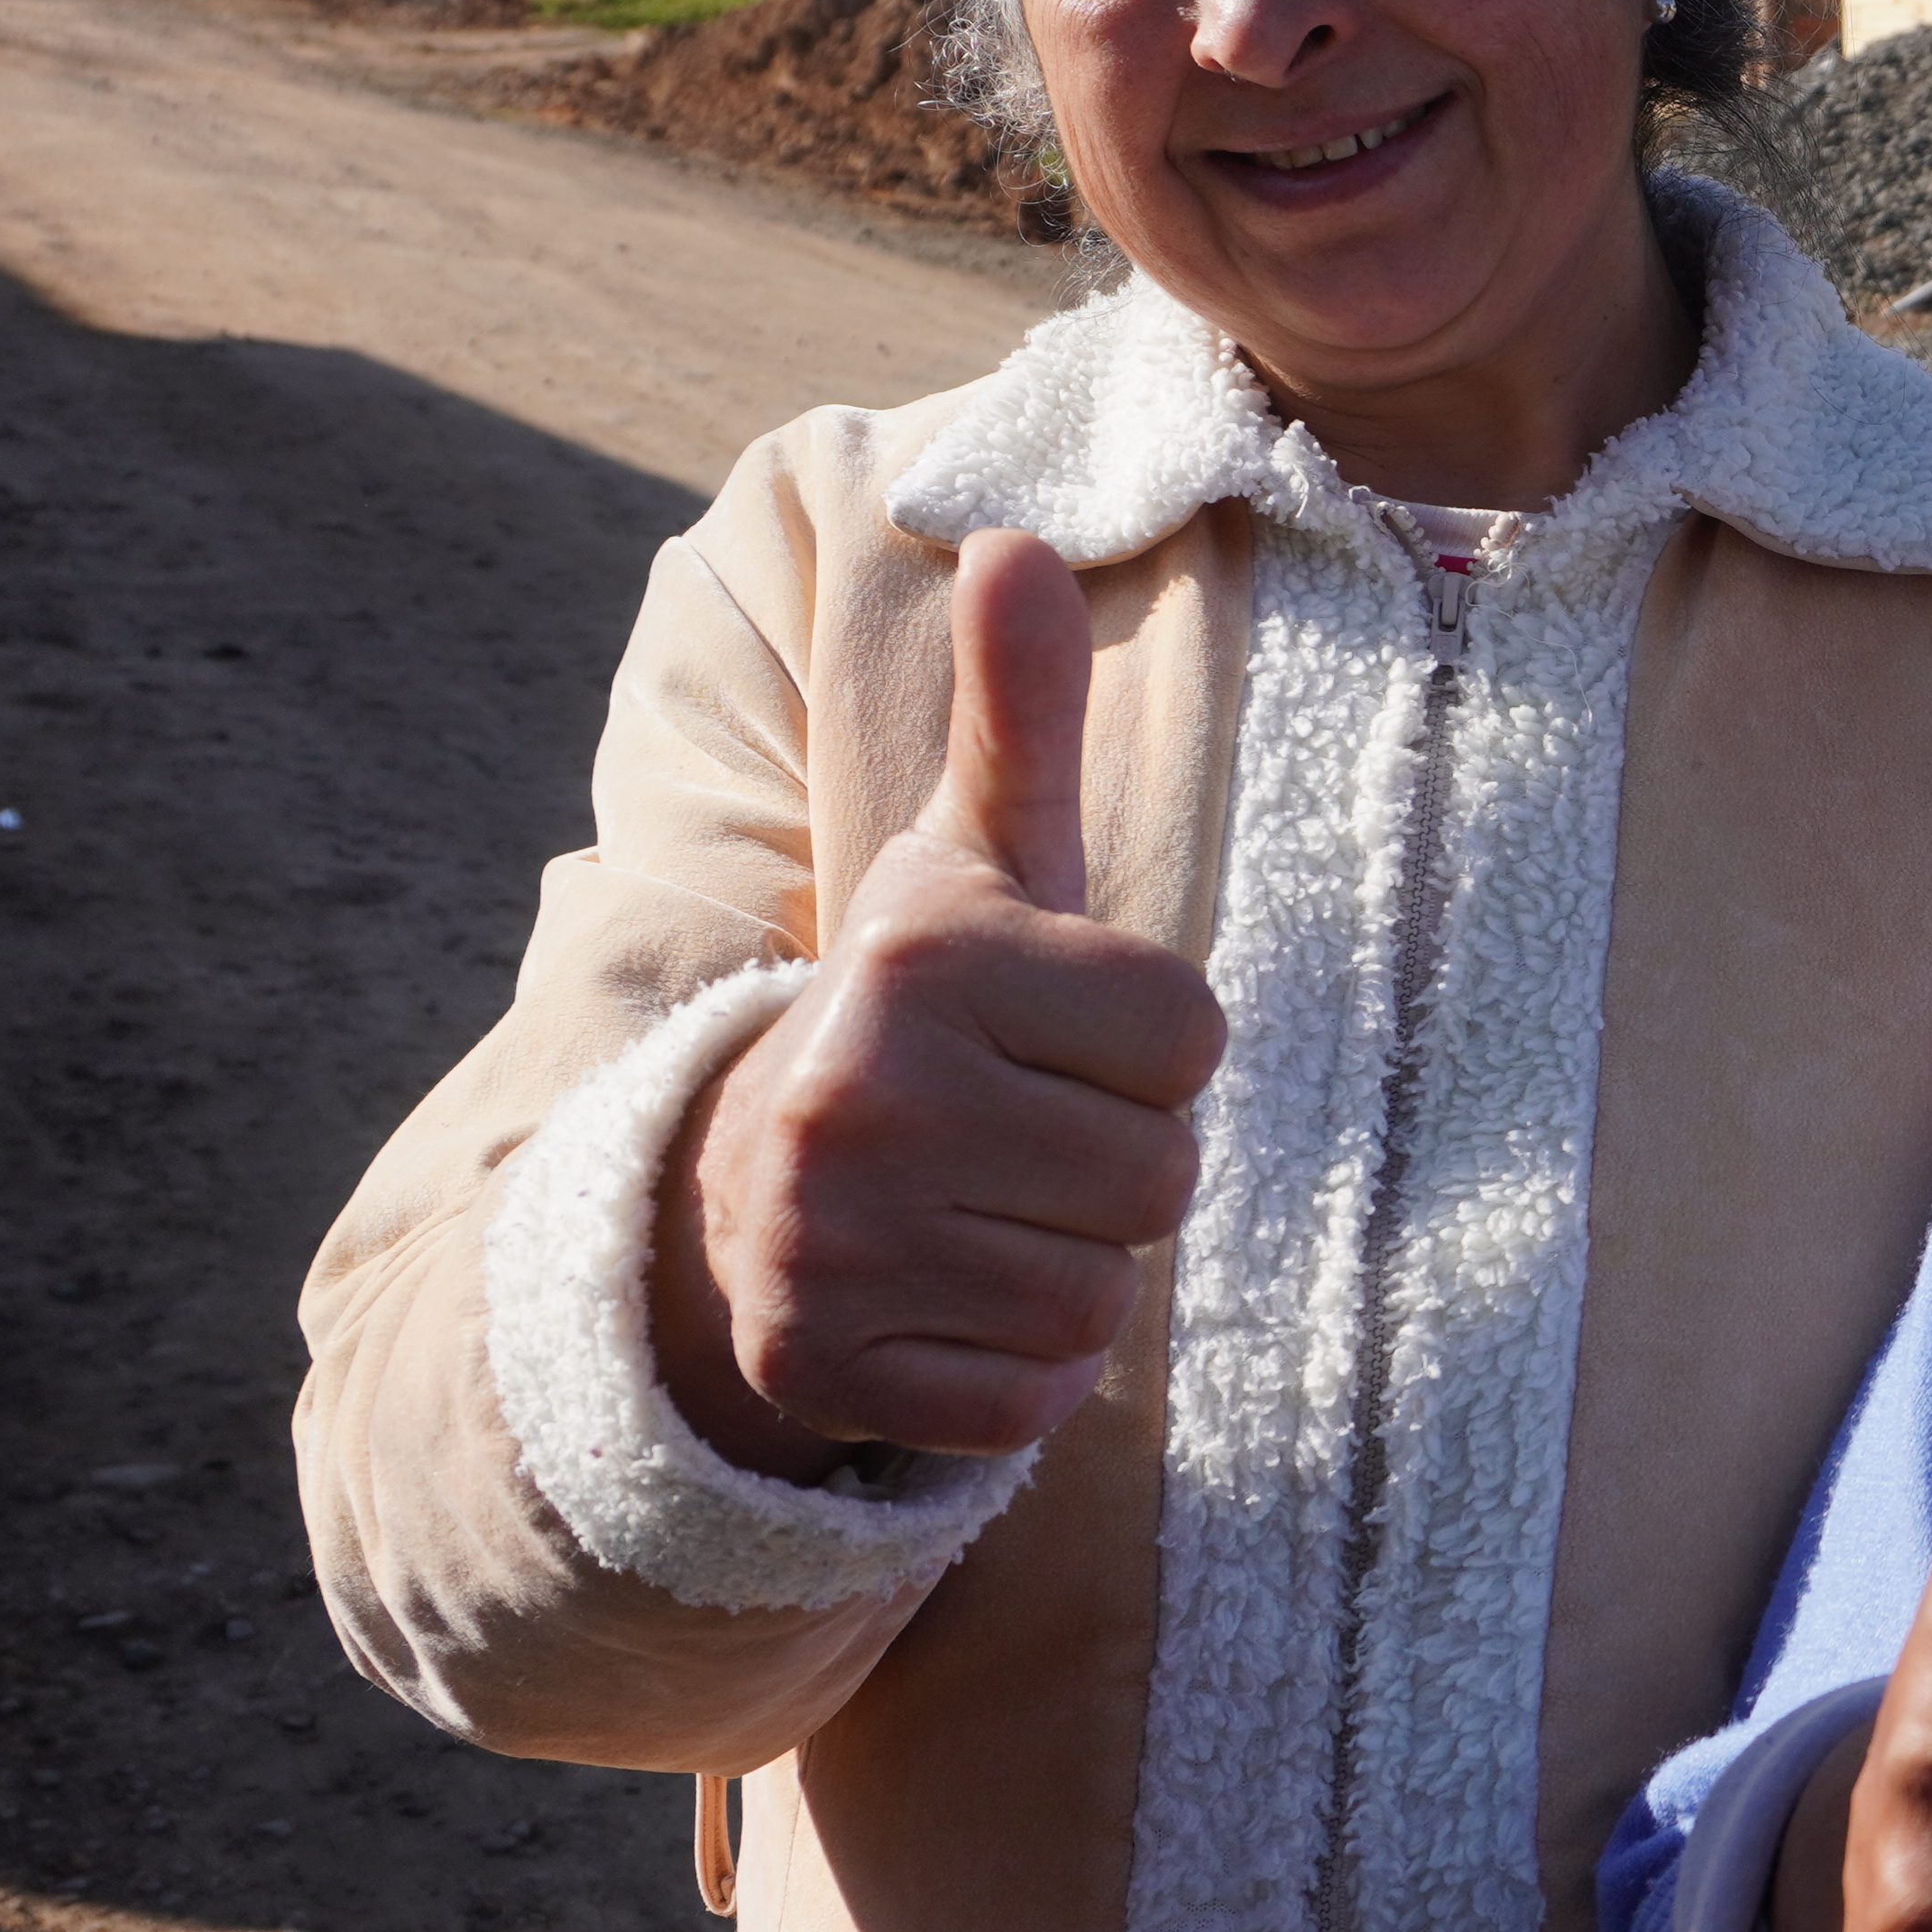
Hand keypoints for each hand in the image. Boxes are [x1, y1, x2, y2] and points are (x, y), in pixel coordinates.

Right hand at [649, 528, 1227, 1477]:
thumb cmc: (919, 1010)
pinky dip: (1018, 1372)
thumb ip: (1018, 710)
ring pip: (1104, 1295)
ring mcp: (832, 1242)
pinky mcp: (827, 1369)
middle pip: (1162, 1177)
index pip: (1190, 1037)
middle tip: (1016, 1136)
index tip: (1056, 1038)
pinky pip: (1036, 1400)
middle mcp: (861, 1094)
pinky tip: (946, 1301)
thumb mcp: (973, 859)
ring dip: (1068, 1266)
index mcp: (921, 959)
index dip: (1149, 1048)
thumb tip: (1015, 531)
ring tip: (977, 1212)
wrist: (741, 1182)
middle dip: (1116, 1165)